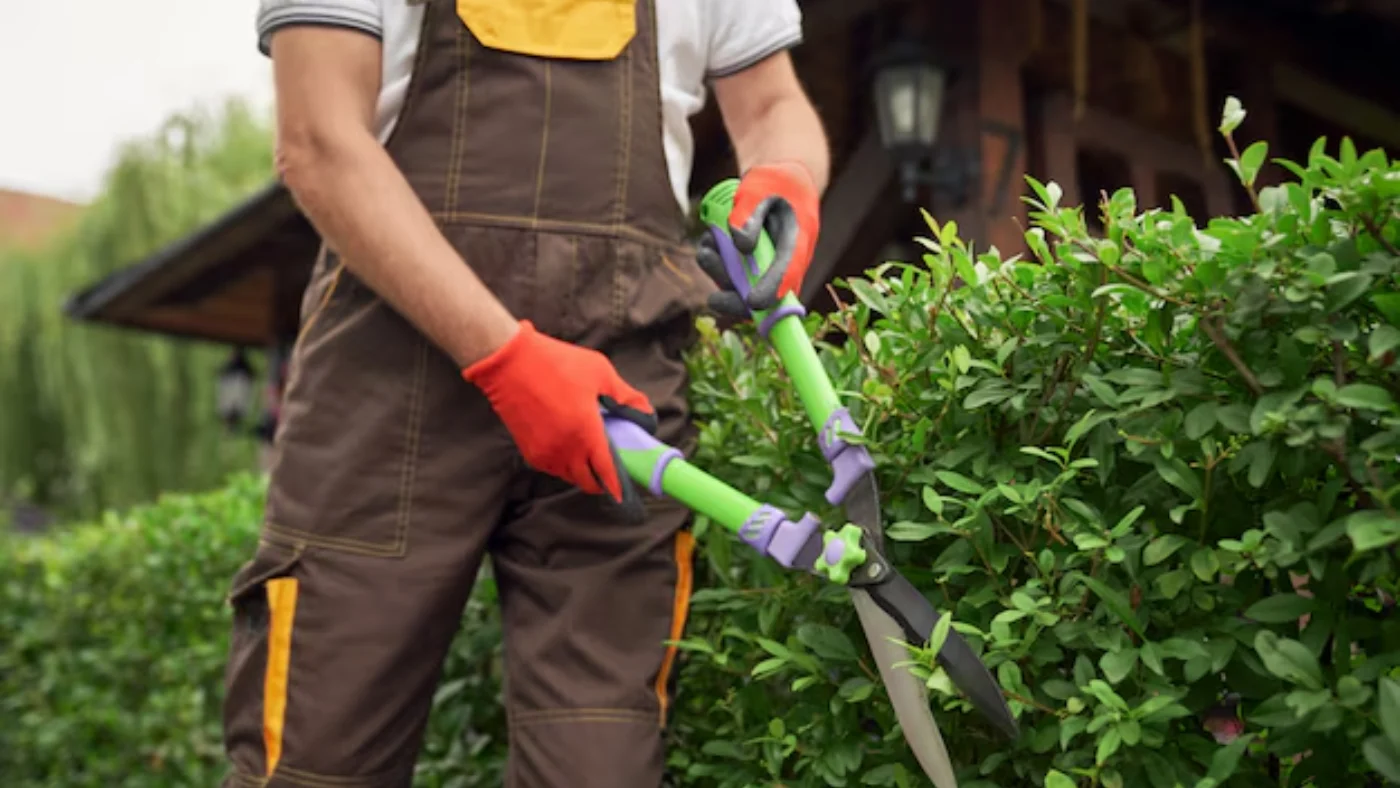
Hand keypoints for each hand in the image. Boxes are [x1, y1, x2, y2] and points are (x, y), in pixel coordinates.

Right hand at [461, 320, 655, 501]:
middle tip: (609, 471)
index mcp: (586, 433)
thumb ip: (626, 396)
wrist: (509, 361)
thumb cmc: (556, 363)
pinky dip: (562, 466)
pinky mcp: (527, 450)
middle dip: (600, 481)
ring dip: (581, 473)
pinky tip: (569, 450)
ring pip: (568, 476)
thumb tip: (645, 415)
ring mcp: (544, 452)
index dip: (617, 485)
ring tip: (590, 458)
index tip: (624, 493)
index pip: (606, 470)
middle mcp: (564, 449)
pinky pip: (551, 468)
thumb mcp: (600, 372)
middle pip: (587, 481)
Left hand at [703, 161, 819, 314]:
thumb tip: (740, 245)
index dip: (772, 290)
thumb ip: (751, 212)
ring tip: (706, 248)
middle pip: (764, 295)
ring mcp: (767, 267)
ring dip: (718, 273)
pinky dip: (714, 262)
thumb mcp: (762, 187)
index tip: (753, 302)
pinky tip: (708, 242)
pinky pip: (730, 275)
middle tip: (712, 283)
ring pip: (742, 287)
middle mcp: (784, 263)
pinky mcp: (749, 266)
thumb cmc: (775, 183)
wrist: (780, 181)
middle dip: (733, 295)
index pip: (788, 273)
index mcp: (797, 244)